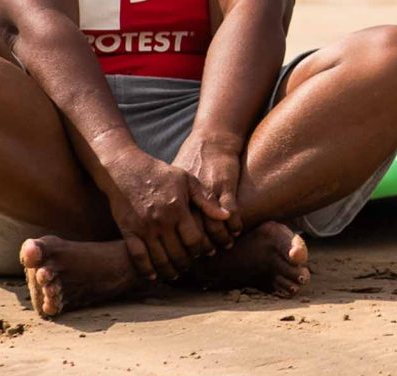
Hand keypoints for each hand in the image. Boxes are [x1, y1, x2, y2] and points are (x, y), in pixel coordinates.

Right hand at [99, 146, 216, 279]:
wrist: (125, 169)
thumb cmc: (160, 174)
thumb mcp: (187, 180)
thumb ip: (206, 199)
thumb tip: (227, 216)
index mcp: (178, 209)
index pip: (195, 240)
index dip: (202, 250)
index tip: (207, 253)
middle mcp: (162, 221)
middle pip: (178, 253)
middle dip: (187, 264)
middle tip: (191, 267)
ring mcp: (144, 228)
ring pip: (159, 259)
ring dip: (169, 271)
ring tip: (175, 275)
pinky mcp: (128, 231)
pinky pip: (137, 257)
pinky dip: (146, 270)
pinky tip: (153, 276)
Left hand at [171, 131, 245, 250]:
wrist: (210, 141)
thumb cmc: (191, 162)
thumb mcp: (176, 182)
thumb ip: (171, 203)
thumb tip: (159, 227)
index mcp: (175, 200)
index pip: (177, 232)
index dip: (183, 246)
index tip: (189, 254)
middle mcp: (189, 199)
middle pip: (195, 234)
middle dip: (202, 248)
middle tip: (208, 256)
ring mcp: (208, 193)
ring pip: (214, 226)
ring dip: (221, 239)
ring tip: (226, 245)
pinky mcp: (225, 186)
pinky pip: (231, 213)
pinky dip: (235, 224)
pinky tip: (237, 230)